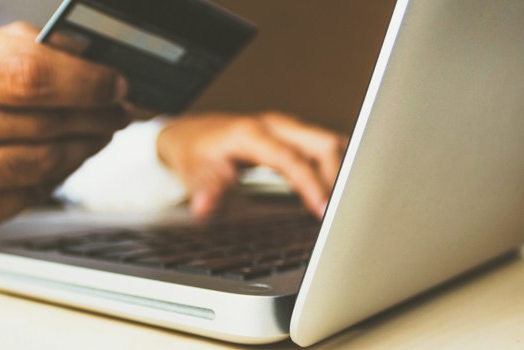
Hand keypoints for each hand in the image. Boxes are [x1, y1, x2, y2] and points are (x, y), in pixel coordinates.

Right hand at [0, 22, 128, 244]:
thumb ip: (4, 52)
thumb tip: (84, 56)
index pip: (26, 72)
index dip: (84, 79)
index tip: (114, 81)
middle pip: (40, 118)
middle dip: (95, 113)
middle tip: (118, 109)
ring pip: (42, 161)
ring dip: (83, 146)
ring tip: (96, 133)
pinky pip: (27, 195)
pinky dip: (55, 176)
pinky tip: (61, 161)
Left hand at [157, 112, 348, 217]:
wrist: (190, 134)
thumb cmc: (194, 152)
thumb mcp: (193, 172)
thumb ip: (205, 189)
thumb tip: (204, 207)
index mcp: (251, 133)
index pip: (291, 158)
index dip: (310, 184)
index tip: (323, 210)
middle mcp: (274, 125)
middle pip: (322, 143)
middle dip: (338, 176)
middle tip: (343, 212)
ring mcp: (286, 128)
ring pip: (329, 142)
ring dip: (341, 171)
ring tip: (346, 204)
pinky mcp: (292, 135)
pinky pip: (324, 147)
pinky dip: (335, 167)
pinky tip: (338, 191)